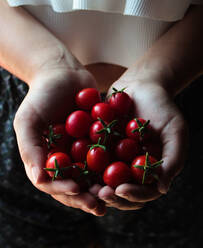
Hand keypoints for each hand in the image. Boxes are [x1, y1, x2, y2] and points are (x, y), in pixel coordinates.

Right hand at [13, 67, 105, 215]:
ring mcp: (82, 152)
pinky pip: (108, 157)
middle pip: (75, 185)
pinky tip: (127, 174)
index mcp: (47, 160)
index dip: (64, 190)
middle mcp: (65, 160)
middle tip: (100, 205)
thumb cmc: (41, 96)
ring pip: (94, 176)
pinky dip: (116, 167)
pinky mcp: (99, 142)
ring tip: (114, 196)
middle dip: (86, 197)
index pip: (53, 184)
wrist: (64, 74)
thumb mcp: (28, 120)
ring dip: (103, 188)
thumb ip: (30, 149)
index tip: (77, 190)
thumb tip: (39, 179)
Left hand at [93, 75, 187, 209]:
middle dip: (110, 194)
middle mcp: (131, 167)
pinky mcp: (99, 146)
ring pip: (103, 178)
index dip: (133, 195)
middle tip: (99, 193)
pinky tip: (73, 166)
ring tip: (83, 185)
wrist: (141, 85)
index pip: (143, 191)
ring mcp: (114, 157)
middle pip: (121, 190)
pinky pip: (90, 158)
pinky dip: (82, 164)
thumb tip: (162, 188)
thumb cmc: (162, 107)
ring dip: (93, 185)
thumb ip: (173, 159)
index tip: (121, 191)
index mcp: (150, 169)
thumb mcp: (175, 131)